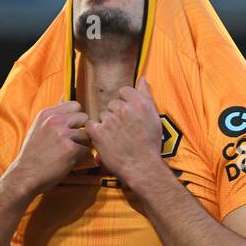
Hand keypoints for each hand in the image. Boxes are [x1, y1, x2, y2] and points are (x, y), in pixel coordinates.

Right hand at [5, 101, 89, 197]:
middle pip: (84, 117)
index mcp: (47, 114)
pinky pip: (86, 150)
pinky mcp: (70, 149)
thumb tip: (64, 97)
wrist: (25, 174)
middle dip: (82, 129)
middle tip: (73, 141)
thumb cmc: (33, 154)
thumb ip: (53, 115)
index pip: (75, 105)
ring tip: (70, 153)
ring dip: (82, 145)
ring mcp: (63, 134)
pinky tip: (69, 161)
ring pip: (87, 135)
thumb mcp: (38, 127)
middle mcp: (55, 121)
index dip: (76, 117)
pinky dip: (81, 157)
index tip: (72, 127)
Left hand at [86, 78, 169, 193]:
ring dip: (106, 124)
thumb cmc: (150, 144)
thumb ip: (146, 96)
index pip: (124, 91)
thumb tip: (141, 79)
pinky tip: (103, 140)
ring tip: (115, 138)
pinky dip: (95, 131)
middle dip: (115, 115)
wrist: (142, 166)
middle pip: (112, 104)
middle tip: (122, 130)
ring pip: (102, 115)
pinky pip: (91, 125)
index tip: (127, 116)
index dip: (124, 104)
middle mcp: (124, 109)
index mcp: (139, 103)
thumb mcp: (154, 117)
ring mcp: (110, 120)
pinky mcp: (99, 132)